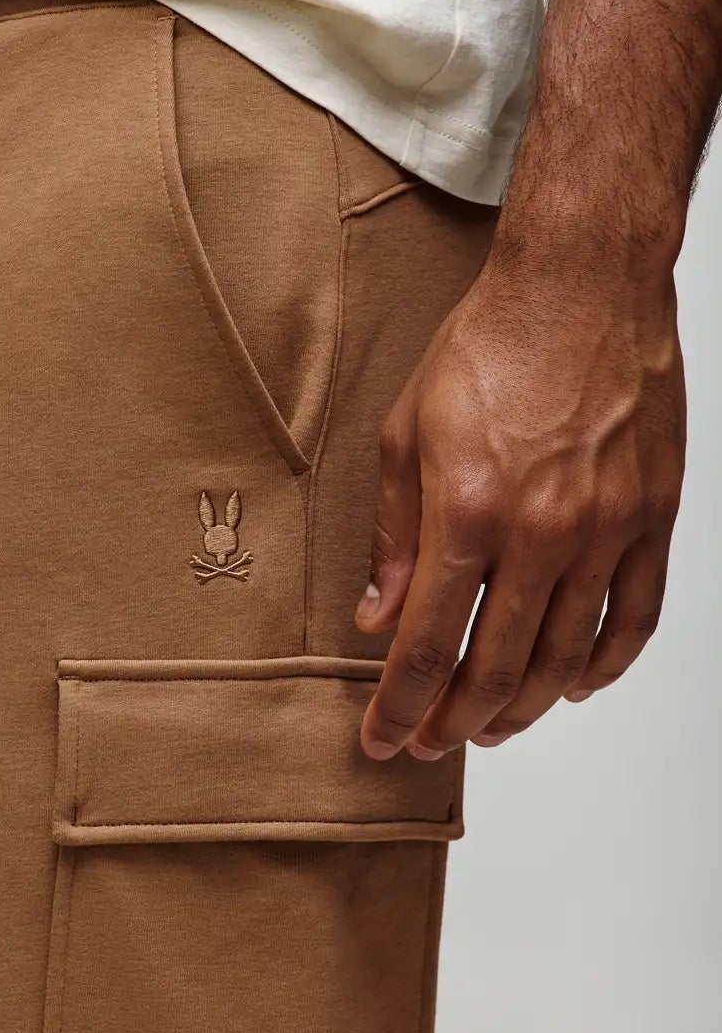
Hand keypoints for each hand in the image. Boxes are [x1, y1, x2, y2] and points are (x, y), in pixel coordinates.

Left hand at [357, 232, 684, 759]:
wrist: (581, 286)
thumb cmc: (487, 349)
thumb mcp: (406, 435)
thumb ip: (394, 537)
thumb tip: (378, 618)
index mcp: (467, 514)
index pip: (429, 646)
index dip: (401, 708)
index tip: (382, 742)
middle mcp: (542, 534)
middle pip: (497, 669)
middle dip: (456, 723)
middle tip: (431, 745)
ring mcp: (608, 530)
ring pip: (566, 657)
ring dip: (523, 707)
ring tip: (491, 728)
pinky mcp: (654, 517)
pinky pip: (636, 616)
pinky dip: (605, 664)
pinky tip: (575, 685)